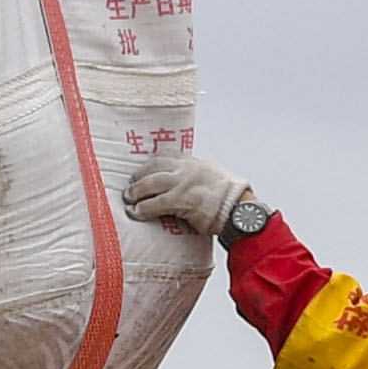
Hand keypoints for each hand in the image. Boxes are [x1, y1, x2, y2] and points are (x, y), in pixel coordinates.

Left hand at [120, 149, 252, 237]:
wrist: (237, 207)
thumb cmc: (225, 196)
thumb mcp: (208, 175)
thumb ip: (191, 175)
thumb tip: (175, 183)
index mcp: (191, 161)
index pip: (162, 156)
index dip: (147, 165)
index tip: (140, 172)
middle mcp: (185, 168)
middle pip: (152, 169)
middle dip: (137, 179)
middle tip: (130, 188)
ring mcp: (182, 183)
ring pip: (150, 184)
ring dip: (136, 192)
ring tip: (129, 199)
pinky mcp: (181, 200)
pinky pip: (155, 203)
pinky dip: (142, 209)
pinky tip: (136, 212)